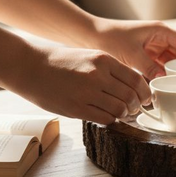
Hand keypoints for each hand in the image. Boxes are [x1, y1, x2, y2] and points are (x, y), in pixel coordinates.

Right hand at [17, 45, 150, 124]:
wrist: (30, 67)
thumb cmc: (60, 62)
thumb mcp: (89, 56)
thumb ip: (109, 70)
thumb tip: (131, 86)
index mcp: (103, 60)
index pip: (136, 79)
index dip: (144, 92)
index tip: (145, 98)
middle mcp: (98, 75)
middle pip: (130, 96)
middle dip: (136, 106)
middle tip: (134, 109)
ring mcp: (87, 93)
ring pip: (119, 110)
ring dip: (124, 114)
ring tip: (121, 114)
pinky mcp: (76, 108)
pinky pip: (104, 119)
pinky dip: (110, 120)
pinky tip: (107, 117)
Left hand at [92, 19, 175, 79]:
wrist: (91, 36)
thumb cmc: (110, 38)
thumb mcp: (131, 54)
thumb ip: (149, 68)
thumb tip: (164, 81)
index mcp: (161, 31)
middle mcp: (160, 38)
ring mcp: (153, 46)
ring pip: (174, 60)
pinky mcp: (146, 55)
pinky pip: (162, 66)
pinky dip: (168, 74)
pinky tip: (173, 84)